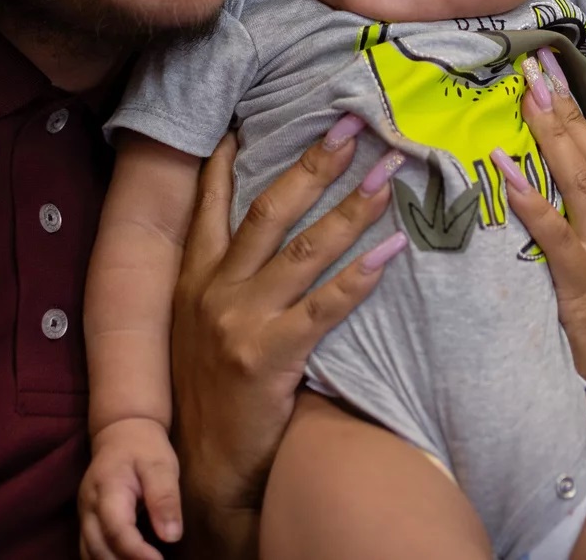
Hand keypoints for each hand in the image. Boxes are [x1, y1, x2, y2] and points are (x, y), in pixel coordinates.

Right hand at [79, 417, 180, 559]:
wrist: (121, 433)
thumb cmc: (144, 448)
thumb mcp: (161, 465)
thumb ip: (164, 498)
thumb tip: (171, 536)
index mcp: (107, 489)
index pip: (116, 530)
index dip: (136, 552)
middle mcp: (88, 507)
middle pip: (98, 548)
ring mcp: (84, 516)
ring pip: (90, 554)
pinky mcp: (87, 523)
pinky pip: (90, 551)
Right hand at [168, 118, 407, 557]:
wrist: (204, 468)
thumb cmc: (211, 394)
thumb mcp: (196, 327)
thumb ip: (219, 279)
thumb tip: (256, 238)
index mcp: (193, 279)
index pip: (211, 205)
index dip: (228, 159)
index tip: (250, 116)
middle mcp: (213, 291)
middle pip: (270, 211)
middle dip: (314, 163)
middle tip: (353, 124)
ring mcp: (240, 322)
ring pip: (306, 250)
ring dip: (351, 207)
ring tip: (388, 175)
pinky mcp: (269, 357)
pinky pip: (325, 306)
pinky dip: (362, 275)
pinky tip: (392, 248)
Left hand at [492, 56, 585, 443]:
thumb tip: (550, 212)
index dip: (577, 115)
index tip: (553, 75)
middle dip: (563, 104)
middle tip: (535, 59)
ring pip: (580, 178)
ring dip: (551, 131)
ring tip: (524, 90)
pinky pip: (555, 234)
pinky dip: (529, 198)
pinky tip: (502, 168)